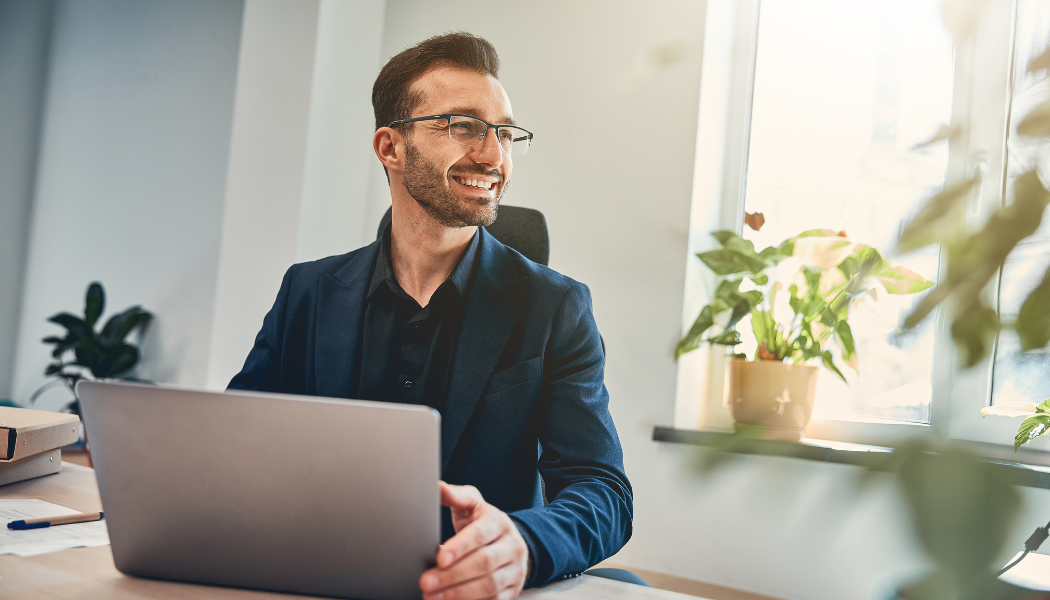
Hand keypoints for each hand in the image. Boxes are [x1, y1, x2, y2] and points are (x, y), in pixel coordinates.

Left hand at [420, 482, 529, 599]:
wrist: (508, 542)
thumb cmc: (482, 522)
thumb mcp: (471, 505)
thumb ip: (455, 496)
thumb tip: (437, 487)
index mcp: (499, 522)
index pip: (481, 534)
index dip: (460, 547)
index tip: (439, 557)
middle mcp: (512, 546)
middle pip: (484, 563)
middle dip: (453, 575)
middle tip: (426, 582)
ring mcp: (515, 570)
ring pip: (490, 586)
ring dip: (459, 594)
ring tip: (433, 597)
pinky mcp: (514, 591)